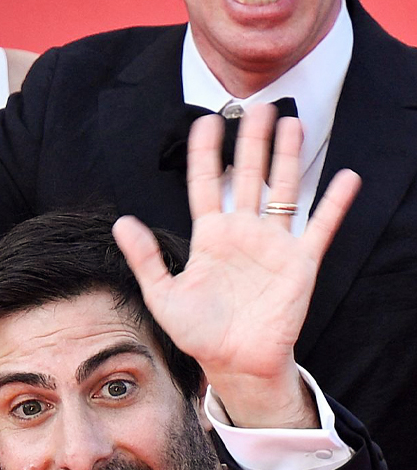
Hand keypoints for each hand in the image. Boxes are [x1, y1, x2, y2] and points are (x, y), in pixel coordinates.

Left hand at [112, 105, 359, 423]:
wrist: (235, 364)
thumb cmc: (199, 331)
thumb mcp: (163, 294)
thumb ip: (145, 257)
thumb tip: (122, 221)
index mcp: (208, 235)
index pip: (204, 183)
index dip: (203, 153)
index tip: (204, 121)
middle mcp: (242, 232)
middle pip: (246, 175)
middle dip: (250, 141)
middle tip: (256, 105)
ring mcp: (272, 244)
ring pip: (282, 190)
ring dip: (287, 157)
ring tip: (291, 122)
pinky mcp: (300, 263)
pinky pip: (320, 227)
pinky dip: (334, 202)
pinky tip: (346, 176)